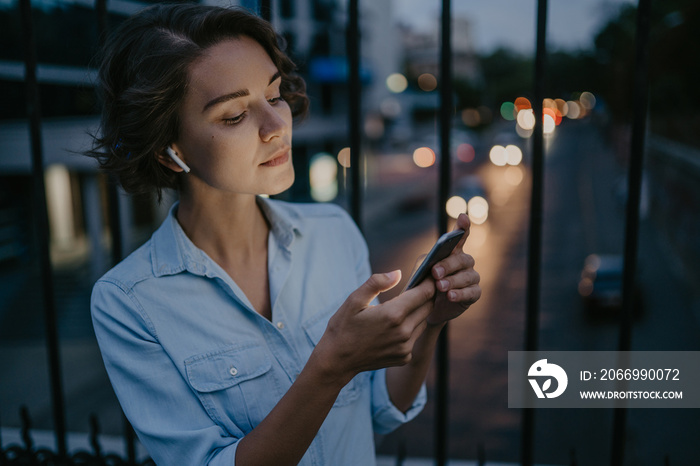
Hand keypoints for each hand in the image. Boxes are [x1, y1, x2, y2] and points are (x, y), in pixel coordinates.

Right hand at [313, 271, 435, 385]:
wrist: (337, 361)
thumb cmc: (343, 327)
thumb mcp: (354, 300)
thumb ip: (376, 283)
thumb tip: (398, 273)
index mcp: (393, 314)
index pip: (425, 293)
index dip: (429, 281)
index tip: (428, 273)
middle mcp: (404, 332)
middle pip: (429, 306)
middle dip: (427, 294)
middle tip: (419, 284)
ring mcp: (405, 347)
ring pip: (424, 321)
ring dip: (419, 311)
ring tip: (407, 303)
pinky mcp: (405, 357)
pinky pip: (415, 336)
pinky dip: (411, 327)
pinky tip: (397, 324)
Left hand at [427, 213, 480, 324]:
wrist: (428, 309)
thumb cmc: (425, 285)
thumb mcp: (422, 272)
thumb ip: (427, 264)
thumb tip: (433, 265)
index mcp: (453, 252)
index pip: (460, 236)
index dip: (463, 227)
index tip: (462, 217)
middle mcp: (465, 262)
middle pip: (462, 259)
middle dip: (448, 265)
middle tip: (435, 272)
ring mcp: (472, 277)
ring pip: (467, 276)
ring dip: (452, 281)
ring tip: (440, 286)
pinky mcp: (475, 293)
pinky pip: (472, 292)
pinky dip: (460, 294)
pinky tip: (450, 296)